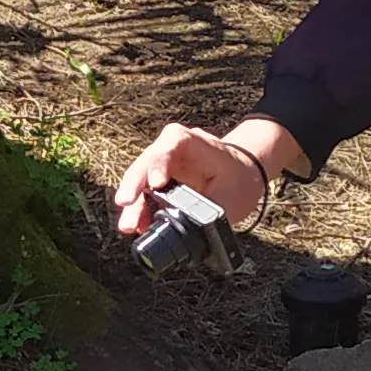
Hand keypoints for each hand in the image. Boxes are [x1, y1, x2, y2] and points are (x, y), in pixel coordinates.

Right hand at [112, 118, 298, 237]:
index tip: (156, 183)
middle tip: (127, 206)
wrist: (243, 177)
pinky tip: (139, 227)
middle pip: (145, 164)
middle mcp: (169, 150)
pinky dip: (140, 212)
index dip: (158, 163)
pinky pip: (143, 196)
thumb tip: (193, 229)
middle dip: (134, 188)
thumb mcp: (232, 194)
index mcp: (190, 142)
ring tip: (130, 226)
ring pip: (140, 182)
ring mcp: (160, 166)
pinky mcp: (157, 184)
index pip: (169, 146)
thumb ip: (209, 210)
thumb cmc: (239, 178)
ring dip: (134, 205)